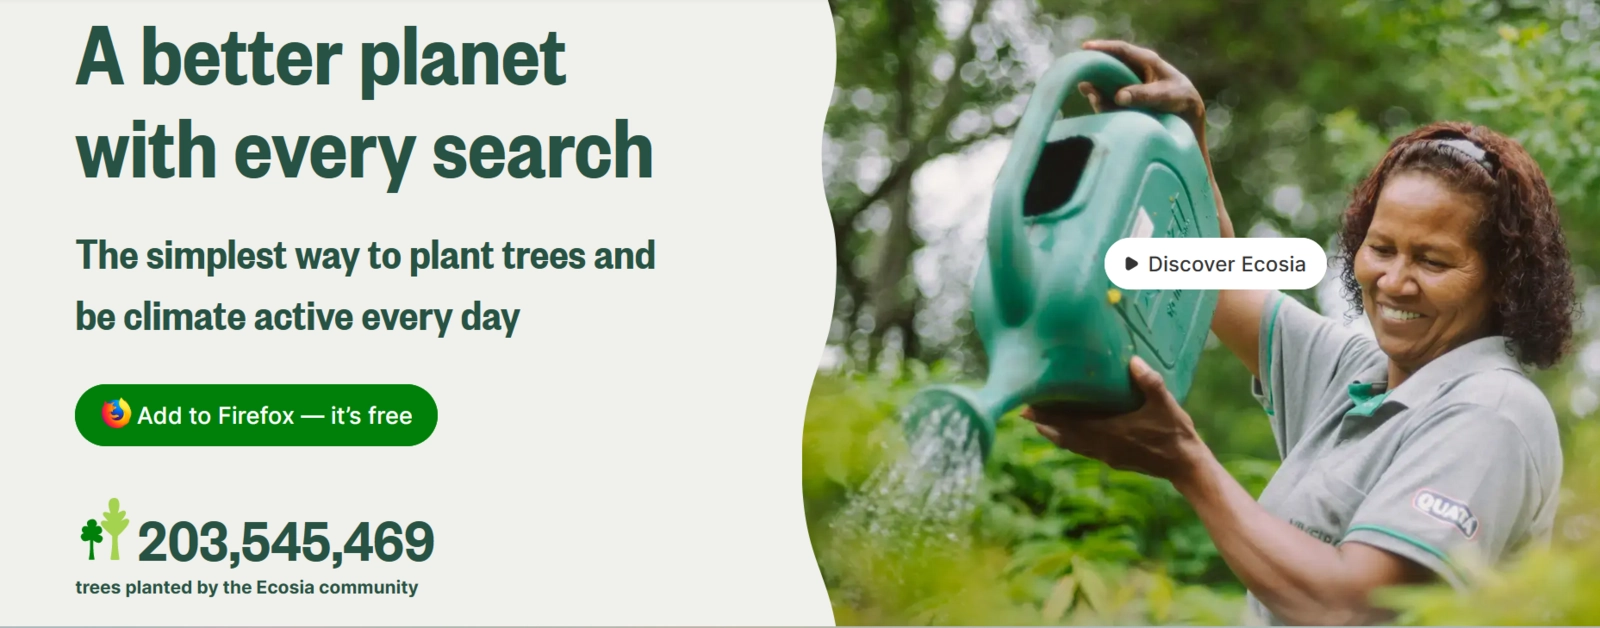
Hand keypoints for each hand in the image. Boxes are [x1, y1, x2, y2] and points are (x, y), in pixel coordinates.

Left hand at [1022, 357, 1206, 481]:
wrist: (1185, 465)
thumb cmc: (1175, 432)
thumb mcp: (1165, 403)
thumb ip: (1149, 382)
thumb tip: (1132, 360)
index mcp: (1110, 431)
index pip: (1069, 424)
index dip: (1047, 417)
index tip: (1026, 408)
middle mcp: (1103, 446)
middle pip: (1063, 435)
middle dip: (1044, 424)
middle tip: (1024, 412)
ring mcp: (1106, 455)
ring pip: (1071, 444)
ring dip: (1054, 433)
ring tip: (1037, 423)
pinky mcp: (1112, 460)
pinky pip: (1082, 449)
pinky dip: (1069, 441)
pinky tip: (1066, 434)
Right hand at [1076, 40, 1205, 135]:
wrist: (1187, 115)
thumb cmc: (1179, 99)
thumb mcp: (1165, 96)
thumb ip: (1143, 95)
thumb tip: (1119, 97)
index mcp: (1146, 61)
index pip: (1121, 50)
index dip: (1103, 47)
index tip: (1085, 48)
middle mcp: (1133, 70)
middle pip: (1108, 66)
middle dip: (1093, 73)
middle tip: (1082, 82)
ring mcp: (1127, 85)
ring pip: (1105, 84)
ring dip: (1096, 91)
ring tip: (1095, 99)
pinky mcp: (1124, 100)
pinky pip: (1108, 99)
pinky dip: (1102, 103)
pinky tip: (1102, 107)